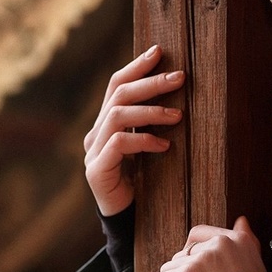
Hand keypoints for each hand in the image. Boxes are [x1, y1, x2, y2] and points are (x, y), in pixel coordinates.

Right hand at [83, 45, 185, 216]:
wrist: (127, 221)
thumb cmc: (143, 182)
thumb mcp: (149, 146)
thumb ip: (151, 123)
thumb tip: (177, 90)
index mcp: (104, 124)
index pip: (117, 85)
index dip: (136, 66)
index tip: (159, 51)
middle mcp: (94, 134)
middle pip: (118, 95)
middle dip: (150, 82)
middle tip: (179, 77)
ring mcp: (92, 152)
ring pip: (118, 116)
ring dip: (151, 112)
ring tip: (178, 116)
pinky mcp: (96, 170)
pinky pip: (119, 144)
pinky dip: (144, 140)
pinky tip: (165, 145)